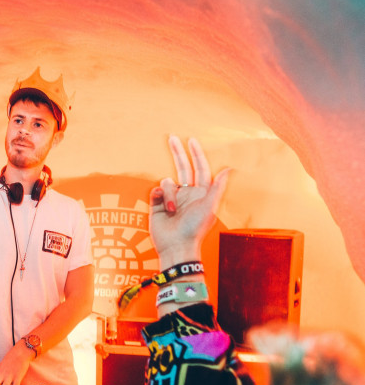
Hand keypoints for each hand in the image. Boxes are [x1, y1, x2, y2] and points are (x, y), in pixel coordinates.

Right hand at [149, 136, 228, 265]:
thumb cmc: (194, 228)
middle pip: (183, 168)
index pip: (200, 169)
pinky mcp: (158, 204)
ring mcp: (172, 198)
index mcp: (201, 193)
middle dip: (178, 153)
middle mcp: (187, 193)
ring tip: (172, 210)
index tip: (191, 140)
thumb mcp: (209, 207)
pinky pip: (156, 190)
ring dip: (169, 194)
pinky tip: (162, 208)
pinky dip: (159, 196)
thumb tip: (229, 168)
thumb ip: (217, 187)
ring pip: (168, 182)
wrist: (175, 246)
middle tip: (172, 137)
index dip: (196, 154)